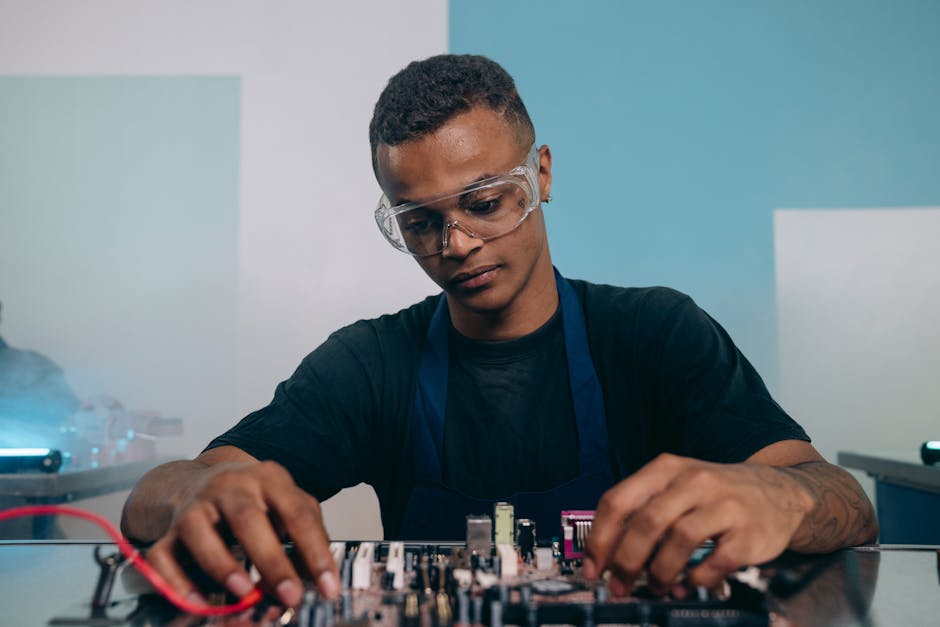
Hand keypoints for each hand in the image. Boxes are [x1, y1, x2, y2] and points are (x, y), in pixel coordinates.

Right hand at [145, 461, 339, 606]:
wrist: (202, 480)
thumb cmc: (255, 501)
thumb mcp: (287, 505)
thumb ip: (304, 537)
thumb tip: (315, 580)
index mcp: (269, 478)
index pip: (297, 513)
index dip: (315, 552)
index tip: (328, 587)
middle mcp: (230, 486)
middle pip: (247, 518)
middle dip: (271, 560)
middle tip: (291, 595)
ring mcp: (195, 505)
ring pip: (200, 531)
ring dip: (222, 565)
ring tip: (245, 593)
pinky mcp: (169, 530)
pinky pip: (163, 556)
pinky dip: (178, 582)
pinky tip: (201, 602)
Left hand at [582, 453, 813, 593]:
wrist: (781, 492)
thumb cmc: (717, 494)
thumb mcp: (677, 487)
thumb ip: (643, 512)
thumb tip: (607, 556)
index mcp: (666, 469)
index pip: (619, 501)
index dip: (600, 539)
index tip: (592, 568)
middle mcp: (694, 480)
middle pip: (647, 522)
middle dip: (626, 562)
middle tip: (620, 586)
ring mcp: (724, 504)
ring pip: (679, 540)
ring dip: (660, 572)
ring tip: (657, 586)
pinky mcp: (749, 532)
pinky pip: (714, 562)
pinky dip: (695, 579)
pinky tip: (688, 584)